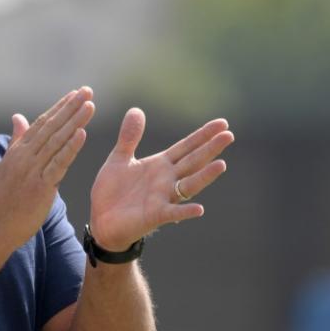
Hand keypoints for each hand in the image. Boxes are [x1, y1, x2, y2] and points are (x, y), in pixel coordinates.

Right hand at [0, 87, 95, 248]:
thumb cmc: (1, 200)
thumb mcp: (6, 166)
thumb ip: (16, 142)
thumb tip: (18, 117)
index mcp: (18, 152)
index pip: (42, 124)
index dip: (59, 108)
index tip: (75, 94)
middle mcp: (24, 157)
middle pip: (51, 127)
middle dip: (70, 108)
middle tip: (87, 90)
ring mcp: (32, 171)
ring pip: (57, 141)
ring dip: (75, 122)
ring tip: (90, 105)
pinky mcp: (40, 186)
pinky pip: (58, 164)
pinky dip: (70, 148)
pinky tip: (82, 134)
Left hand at [89, 108, 233, 251]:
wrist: (100, 220)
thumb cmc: (112, 192)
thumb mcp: (119, 159)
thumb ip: (129, 137)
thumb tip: (136, 109)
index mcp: (160, 165)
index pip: (186, 147)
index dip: (203, 136)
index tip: (222, 123)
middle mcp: (167, 180)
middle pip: (193, 162)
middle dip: (210, 149)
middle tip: (229, 135)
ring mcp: (163, 198)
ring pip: (188, 185)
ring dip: (204, 176)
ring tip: (220, 164)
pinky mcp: (155, 215)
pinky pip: (173, 213)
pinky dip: (186, 211)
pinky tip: (199, 209)